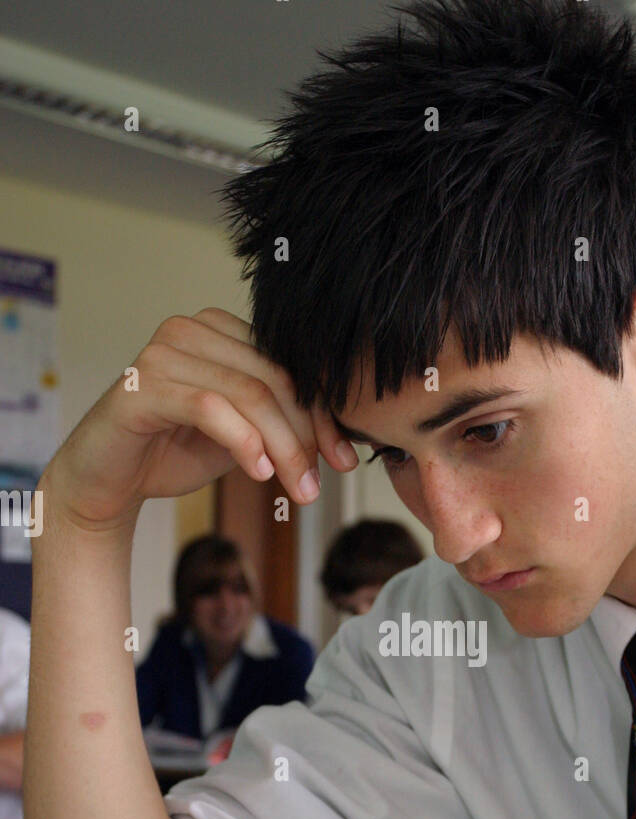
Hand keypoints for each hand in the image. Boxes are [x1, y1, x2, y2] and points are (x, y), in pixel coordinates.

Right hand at [41, 307, 357, 529]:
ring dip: (283, 448)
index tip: (346, 460)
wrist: (107, 481)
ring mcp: (164, 353)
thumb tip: (343, 441)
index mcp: (220, 330)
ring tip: (298, 490)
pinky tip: (260, 474)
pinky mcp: (143, 386)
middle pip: (275, 380)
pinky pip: (210, 408)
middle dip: (307, 437)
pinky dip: (243, 442)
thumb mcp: (243, 436)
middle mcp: (191, 329)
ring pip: (250, 395)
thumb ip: (281, 424)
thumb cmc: (172, 452)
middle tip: (319, 485)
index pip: (289, 367)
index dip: (323, 415)